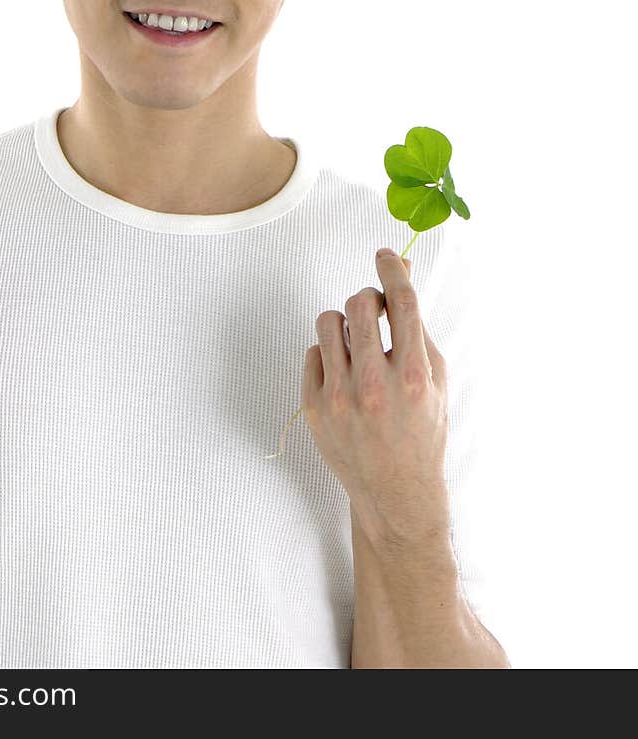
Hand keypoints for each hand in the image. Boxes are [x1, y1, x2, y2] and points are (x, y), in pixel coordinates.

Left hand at [302, 248, 450, 553]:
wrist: (395, 493)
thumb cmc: (422, 433)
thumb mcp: (436, 381)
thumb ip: (418, 328)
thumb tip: (402, 276)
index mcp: (414, 378)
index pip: (401, 303)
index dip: (392, 270)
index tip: (384, 255)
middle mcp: (375, 386)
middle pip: (358, 305)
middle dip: (367, 299)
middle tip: (374, 310)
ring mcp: (340, 399)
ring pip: (328, 323)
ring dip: (344, 325)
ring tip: (357, 346)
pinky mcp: (313, 409)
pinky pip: (312, 353)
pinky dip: (329, 357)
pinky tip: (345, 377)